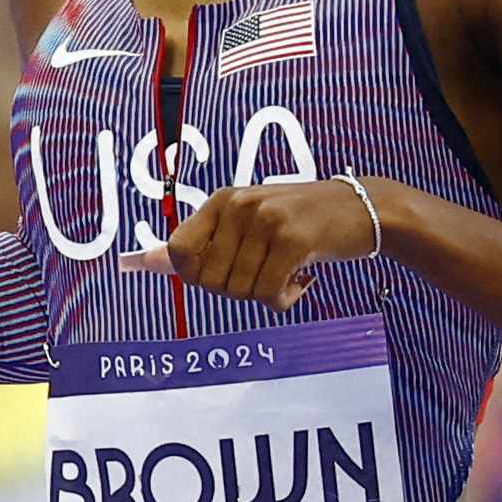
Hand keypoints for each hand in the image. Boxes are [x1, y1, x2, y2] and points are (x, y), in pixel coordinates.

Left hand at [114, 177, 382, 310]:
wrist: (361, 209)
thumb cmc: (300, 223)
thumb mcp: (247, 225)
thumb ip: (199, 244)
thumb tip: (140, 262)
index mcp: (222, 201)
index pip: (178, 254)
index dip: (199, 277)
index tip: (231, 272)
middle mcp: (239, 205)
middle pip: (211, 281)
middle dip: (238, 291)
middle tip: (267, 273)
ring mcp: (265, 219)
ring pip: (240, 291)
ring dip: (267, 296)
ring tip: (288, 272)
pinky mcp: (293, 239)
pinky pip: (268, 294)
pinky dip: (285, 300)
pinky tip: (302, 280)